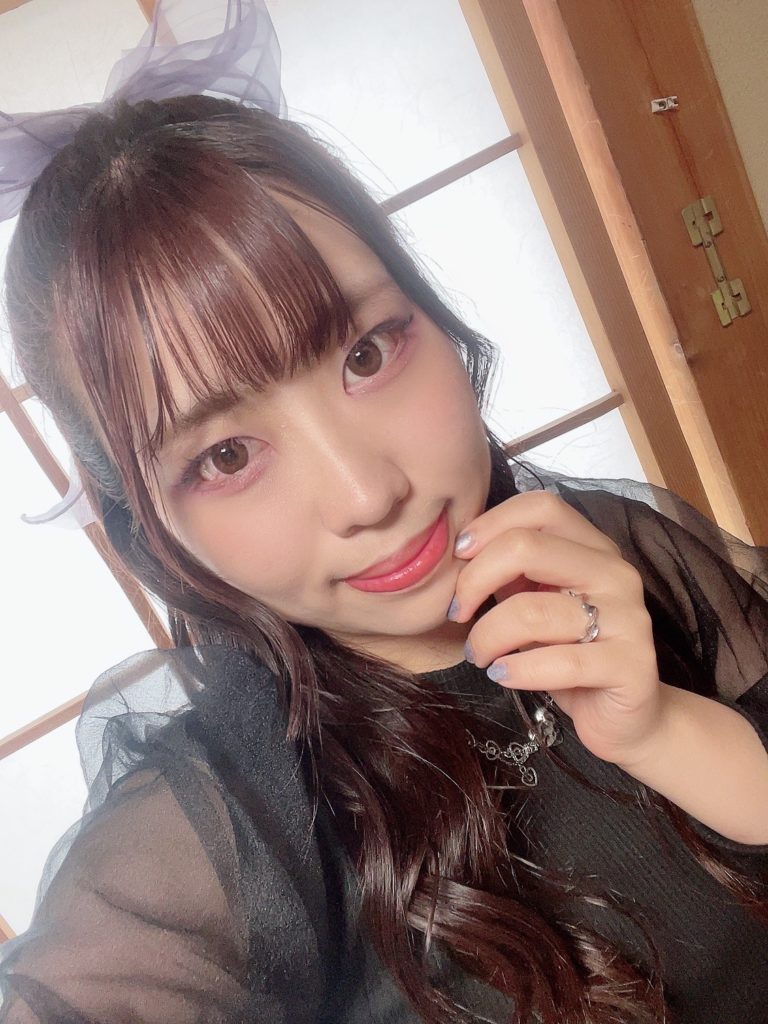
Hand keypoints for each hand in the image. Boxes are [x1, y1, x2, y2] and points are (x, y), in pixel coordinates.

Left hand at [447, 490, 665, 766]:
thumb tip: (461, 555)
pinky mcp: (632, 665)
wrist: (625, 717)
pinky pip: (561, 661)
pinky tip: (502, 675)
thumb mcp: (534, 603)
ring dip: (488, 636)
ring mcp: (628, 617)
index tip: (458, 556)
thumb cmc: (569, 654)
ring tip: (479, 656)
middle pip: (527, 547)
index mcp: (592, 548)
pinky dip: (518, 669)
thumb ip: (509, 573)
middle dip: (474, 580)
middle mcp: (614, 572)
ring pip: (532, 611)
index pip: (540, 507)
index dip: (490, 524)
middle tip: (456, 613)